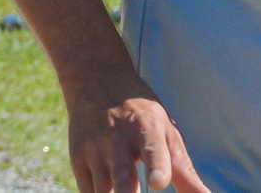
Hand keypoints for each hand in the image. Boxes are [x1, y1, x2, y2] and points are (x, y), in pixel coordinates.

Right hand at [68, 84, 207, 192]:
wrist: (96, 79)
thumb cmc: (140, 112)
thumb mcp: (166, 130)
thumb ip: (183, 168)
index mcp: (146, 126)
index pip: (152, 149)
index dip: (157, 167)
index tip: (159, 183)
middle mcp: (117, 137)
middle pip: (122, 177)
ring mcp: (94, 149)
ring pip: (103, 191)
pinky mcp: (77, 160)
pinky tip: (113, 192)